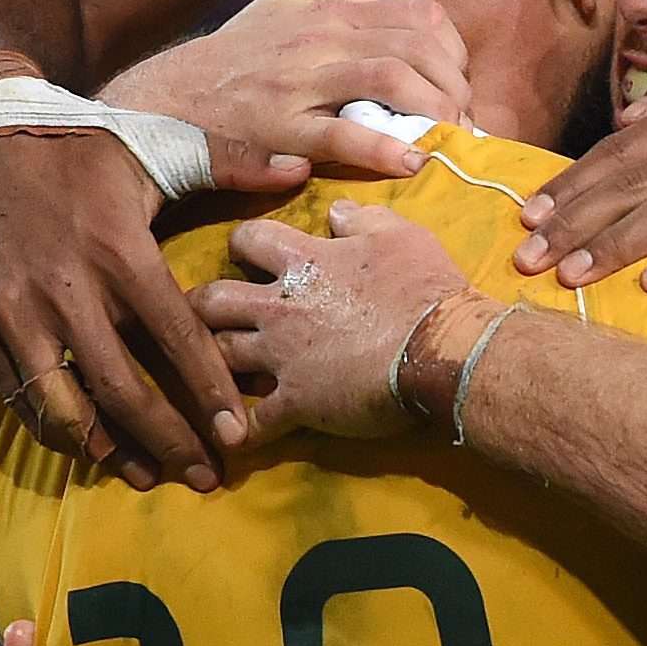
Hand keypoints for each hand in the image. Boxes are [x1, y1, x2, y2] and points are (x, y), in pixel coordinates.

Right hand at [0, 130, 247, 489]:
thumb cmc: (79, 146)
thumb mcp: (155, 145)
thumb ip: (231, 163)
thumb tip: (299, 170)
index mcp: (120, 249)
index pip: (176, 336)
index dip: (210, 391)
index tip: (237, 436)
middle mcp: (65, 286)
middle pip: (124, 386)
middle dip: (170, 441)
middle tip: (205, 478)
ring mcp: (12, 309)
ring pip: (65, 404)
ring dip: (111, 449)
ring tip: (150, 476)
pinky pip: (18, 394)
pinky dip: (56, 429)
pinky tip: (91, 448)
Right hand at [105, 0, 473, 182]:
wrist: (167, 98)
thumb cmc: (233, 54)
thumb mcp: (282, 2)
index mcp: (329, 13)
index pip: (419, 17)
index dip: (454, 51)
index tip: (459, 81)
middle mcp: (321, 40)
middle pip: (416, 47)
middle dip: (455, 84)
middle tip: (466, 118)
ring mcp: (302, 83)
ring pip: (389, 80)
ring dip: (434, 111)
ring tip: (451, 138)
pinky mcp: (282, 128)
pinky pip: (343, 134)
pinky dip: (384, 148)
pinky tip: (410, 161)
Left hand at [192, 205, 469, 441]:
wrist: (444, 350)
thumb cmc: (425, 289)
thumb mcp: (400, 235)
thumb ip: (361, 218)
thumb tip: (337, 211)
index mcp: (302, 262)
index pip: (248, 238)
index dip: (244, 244)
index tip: (249, 254)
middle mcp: (279, 307)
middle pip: (211, 301)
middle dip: (202, 305)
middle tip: (210, 313)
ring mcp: (282, 357)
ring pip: (219, 357)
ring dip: (216, 362)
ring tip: (220, 368)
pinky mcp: (297, 403)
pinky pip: (256, 423)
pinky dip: (245, 430)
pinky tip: (239, 435)